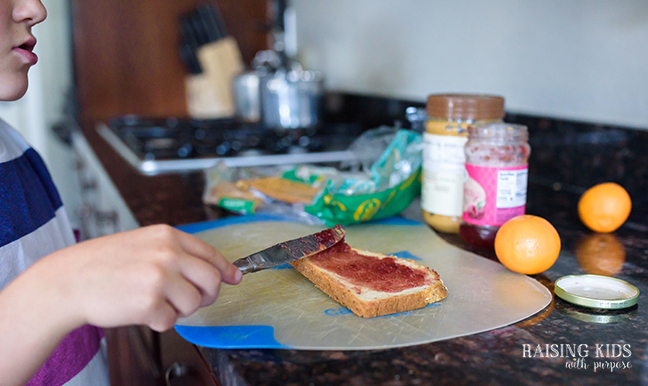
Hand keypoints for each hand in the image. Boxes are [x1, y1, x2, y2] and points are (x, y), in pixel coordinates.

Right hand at [32, 224, 241, 331]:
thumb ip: (177, 253)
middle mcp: (168, 254)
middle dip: (205, 295)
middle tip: (189, 298)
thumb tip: (218, 269)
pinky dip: (158, 321)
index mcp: (168, 236)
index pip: (211, 253)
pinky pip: (171, 321)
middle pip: (212, 281)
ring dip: (179, 309)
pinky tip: (139, 309)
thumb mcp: (143, 243)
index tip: (235, 277)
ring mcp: (159, 278)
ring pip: (194, 304)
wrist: (68, 280)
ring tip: (155, 301)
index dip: (226, 269)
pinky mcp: (149, 303)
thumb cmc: (103, 263)